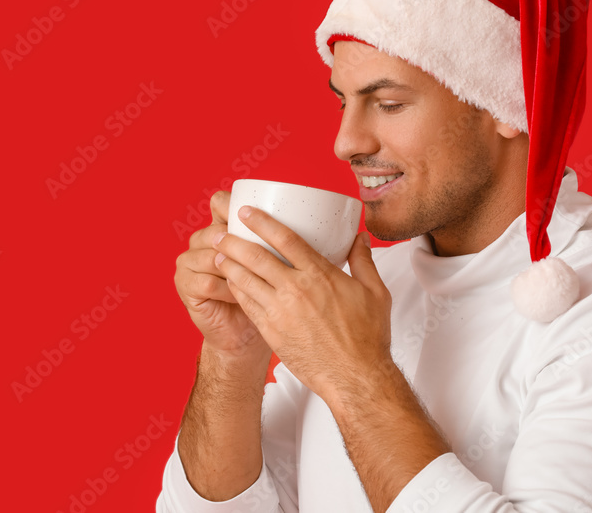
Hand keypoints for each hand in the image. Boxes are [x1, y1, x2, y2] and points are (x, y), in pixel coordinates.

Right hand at [174, 191, 270, 362]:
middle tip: (268, 259)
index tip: (257, 215)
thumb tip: (314, 219)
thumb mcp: (277, 264)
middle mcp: (202, 240)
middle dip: (240, 242)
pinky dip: (227, 290)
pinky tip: (242, 297)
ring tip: (259, 283)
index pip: (221, 203)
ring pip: (212, 256)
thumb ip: (283, 241)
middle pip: (216, 230)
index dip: (234, 204)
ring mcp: (190, 262)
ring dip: (236, 268)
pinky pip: (207, 282)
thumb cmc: (267, 295)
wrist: (244, 333)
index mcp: (222, 227)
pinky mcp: (186, 285)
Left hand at [211, 206, 393, 401]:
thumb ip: (363, 261)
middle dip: (233, 241)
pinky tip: (230, 283)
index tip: (246, 212)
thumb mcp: (375, 292)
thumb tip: (359, 237)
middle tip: (219, 232)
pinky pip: (247, 305)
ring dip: (228, 264)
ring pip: (245, 280)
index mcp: (319, 275)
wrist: (355, 378)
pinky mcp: (272, 332)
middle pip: (255, 257)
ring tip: (216, 254)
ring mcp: (280, 312)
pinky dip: (236, 290)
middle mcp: (295, 290)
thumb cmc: (367, 337)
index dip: (261, 222)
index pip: (284, 239)